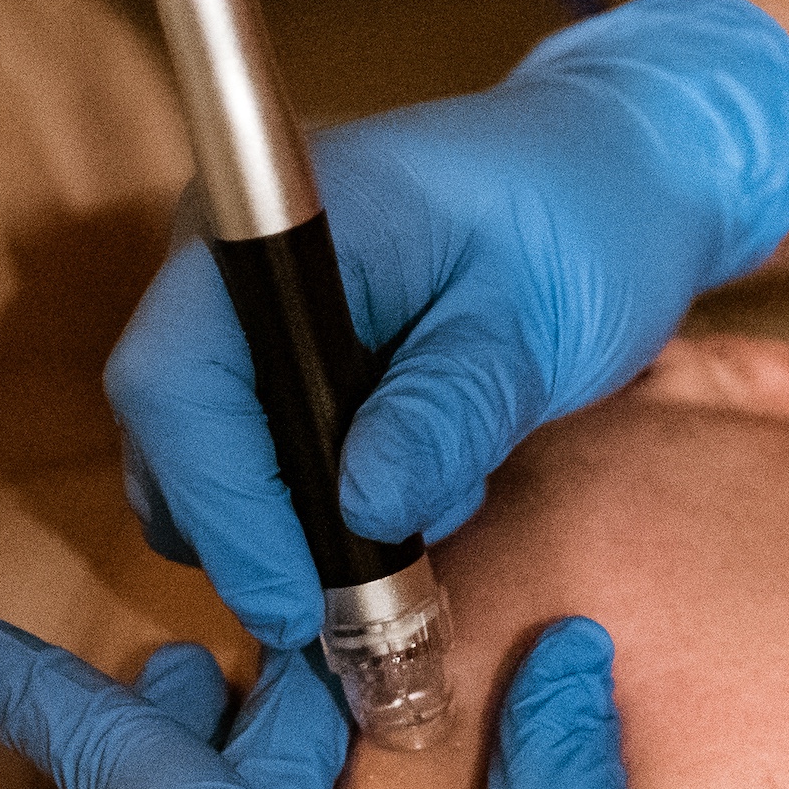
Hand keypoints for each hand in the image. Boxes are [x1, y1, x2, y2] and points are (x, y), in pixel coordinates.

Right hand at [111, 0, 788, 646]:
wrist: (616, 179)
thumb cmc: (587, 222)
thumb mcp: (539, 324)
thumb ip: (450, 411)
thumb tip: (360, 507)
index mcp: (281, 219)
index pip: (180, 377)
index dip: (222, 503)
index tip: (294, 600)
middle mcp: (235, 260)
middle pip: (172, 431)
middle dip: (252, 537)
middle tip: (360, 609)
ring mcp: (250, 309)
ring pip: (201, 460)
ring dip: (286, 533)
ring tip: (406, 547)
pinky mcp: (280, 355)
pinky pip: (253, 458)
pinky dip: (310, 512)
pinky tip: (403, 508)